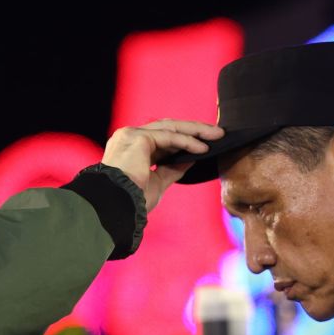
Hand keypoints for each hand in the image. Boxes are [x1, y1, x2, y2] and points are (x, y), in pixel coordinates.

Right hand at [102, 119, 222, 211]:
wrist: (116, 207)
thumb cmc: (132, 201)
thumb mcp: (158, 182)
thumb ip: (172, 169)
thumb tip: (191, 159)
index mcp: (130, 148)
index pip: (160, 138)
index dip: (183, 140)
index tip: (204, 144)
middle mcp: (129, 137)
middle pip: (167, 128)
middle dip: (194, 130)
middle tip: (217, 134)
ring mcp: (132, 134)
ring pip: (170, 127)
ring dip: (195, 131)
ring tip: (216, 136)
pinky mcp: (139, 138)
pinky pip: (170, 137)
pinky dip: (188, 141)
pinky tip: (203, 148)